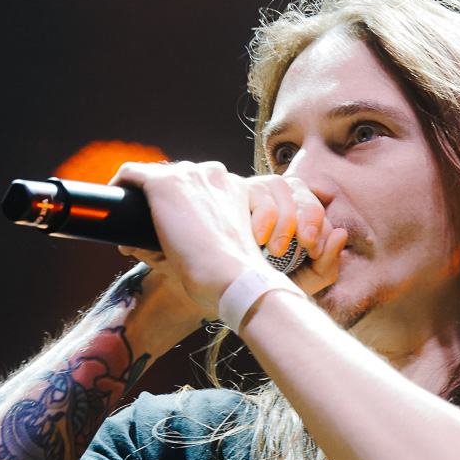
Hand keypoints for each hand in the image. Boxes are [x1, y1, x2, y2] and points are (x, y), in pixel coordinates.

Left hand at [109, 161, 345, 318]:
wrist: (235, 284)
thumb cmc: (257, 283)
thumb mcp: (283, 260)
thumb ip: (312, 249)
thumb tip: (342, 236)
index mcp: (241, 189)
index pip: (207, 186)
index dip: (192, 211)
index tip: (182, 237)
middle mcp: (217, 174)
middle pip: (181, 185)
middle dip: (169, 213)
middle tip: (159, 248)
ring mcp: (190, 176)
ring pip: (156, 186)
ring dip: (148, 213)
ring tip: (142, 245)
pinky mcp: (164, 185)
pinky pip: (132, 175)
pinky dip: (121, 189)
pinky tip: (118, 213)